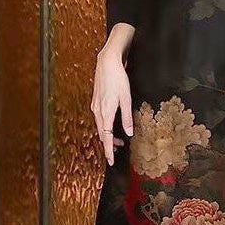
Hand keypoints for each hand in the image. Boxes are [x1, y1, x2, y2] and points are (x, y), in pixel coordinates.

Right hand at [91, 44, 132, 165]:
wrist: (106, 63)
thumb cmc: (118, 79)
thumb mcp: (126, 98)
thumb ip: (127, 117)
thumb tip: (128, 133)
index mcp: (105, 113)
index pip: (107, 138)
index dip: (109, 151)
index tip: (111, 161)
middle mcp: (98, 111)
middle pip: (102, 134)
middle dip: (109, 144)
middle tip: (118, 151)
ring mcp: (95, 106)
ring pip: (100, 127)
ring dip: (108, 135)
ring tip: (118, 141)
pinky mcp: (96, 101)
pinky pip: (99, 119)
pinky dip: (105, 126)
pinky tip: (111, 125)